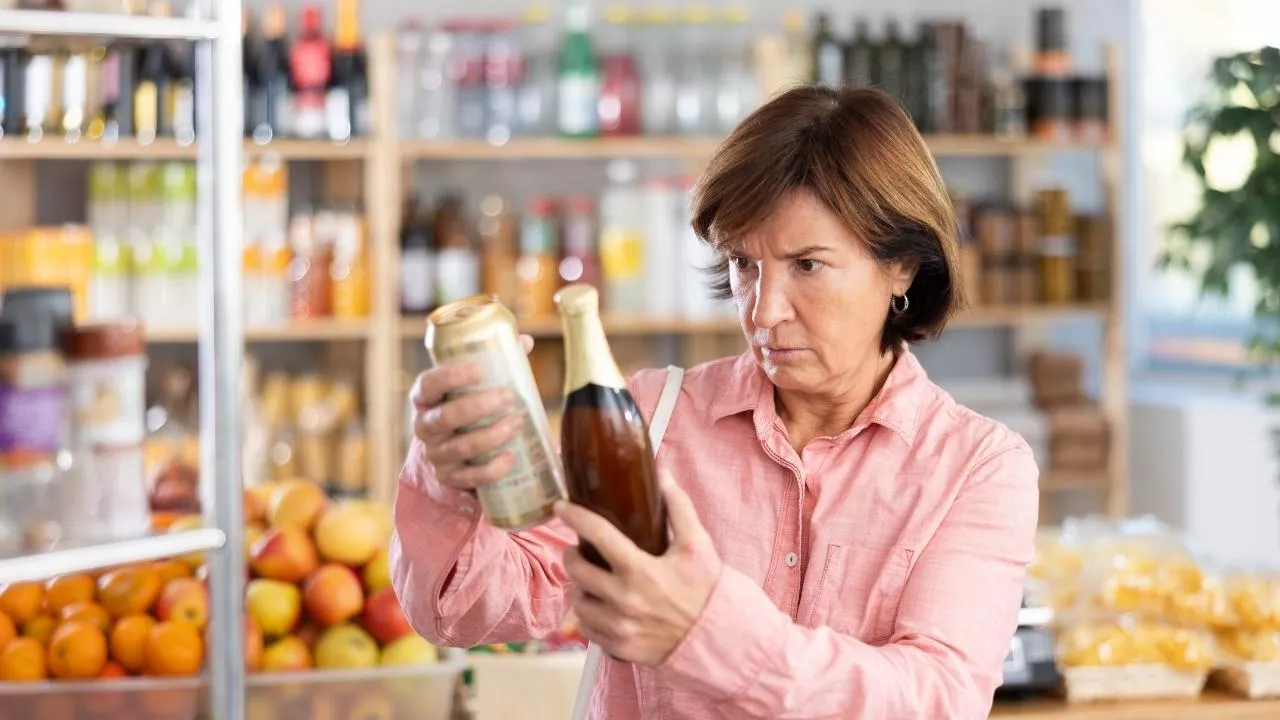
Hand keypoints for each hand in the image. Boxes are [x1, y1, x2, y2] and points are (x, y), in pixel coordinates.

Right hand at [410, 334, 534, 490]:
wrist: (451, 454)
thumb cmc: (464, 407)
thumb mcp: (469, 386)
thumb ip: (494, 363)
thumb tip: (524, 341)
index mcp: (425, 398)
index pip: (428, 384)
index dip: (450, 376)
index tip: (478, 369)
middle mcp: (425, 426)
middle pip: (446, 417)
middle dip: (478, 407)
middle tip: (508, 396)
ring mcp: (436, 455)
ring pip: (461, 447)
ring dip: (491, 435)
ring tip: (517, 423)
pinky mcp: (450, 478)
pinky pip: (470, 477)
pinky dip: (492, 469)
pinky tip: (510, 458)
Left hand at [555, 471, 722, 666]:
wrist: (719, 639)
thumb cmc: (707, 589)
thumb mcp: (698, 544)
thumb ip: (679, 507)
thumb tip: (662, 474)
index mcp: (641, 570)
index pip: (598, 535)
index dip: (576, 516)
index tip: (561, 507)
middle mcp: (625, 600)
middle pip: (578, 571)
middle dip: (572, 556)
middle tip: (577, 550)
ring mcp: (620, 628)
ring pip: (580, 603)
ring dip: (580, 588)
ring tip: (589, 580)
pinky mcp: (620, 648)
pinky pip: (589, 631)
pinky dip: (590, 617)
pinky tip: (600, 608)